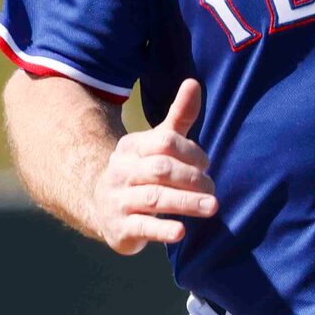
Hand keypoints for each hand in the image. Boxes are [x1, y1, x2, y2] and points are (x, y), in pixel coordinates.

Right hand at [92, 79, 215, 254]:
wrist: (101, 207)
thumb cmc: (141, 172)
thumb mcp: (158, 144)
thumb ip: (179, 117)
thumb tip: (194, 83)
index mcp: (132, 147)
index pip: (164, 143)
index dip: (191, 152)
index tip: (206, 165)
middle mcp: (122, 171)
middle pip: (160, 169)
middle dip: (192, 179)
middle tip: (213, 190)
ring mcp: (118, 200)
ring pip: (154, 198)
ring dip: (186, 202)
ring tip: (212, 207)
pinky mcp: (120, 229)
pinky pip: (142, 227)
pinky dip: (162, 230)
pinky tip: (181, 232)